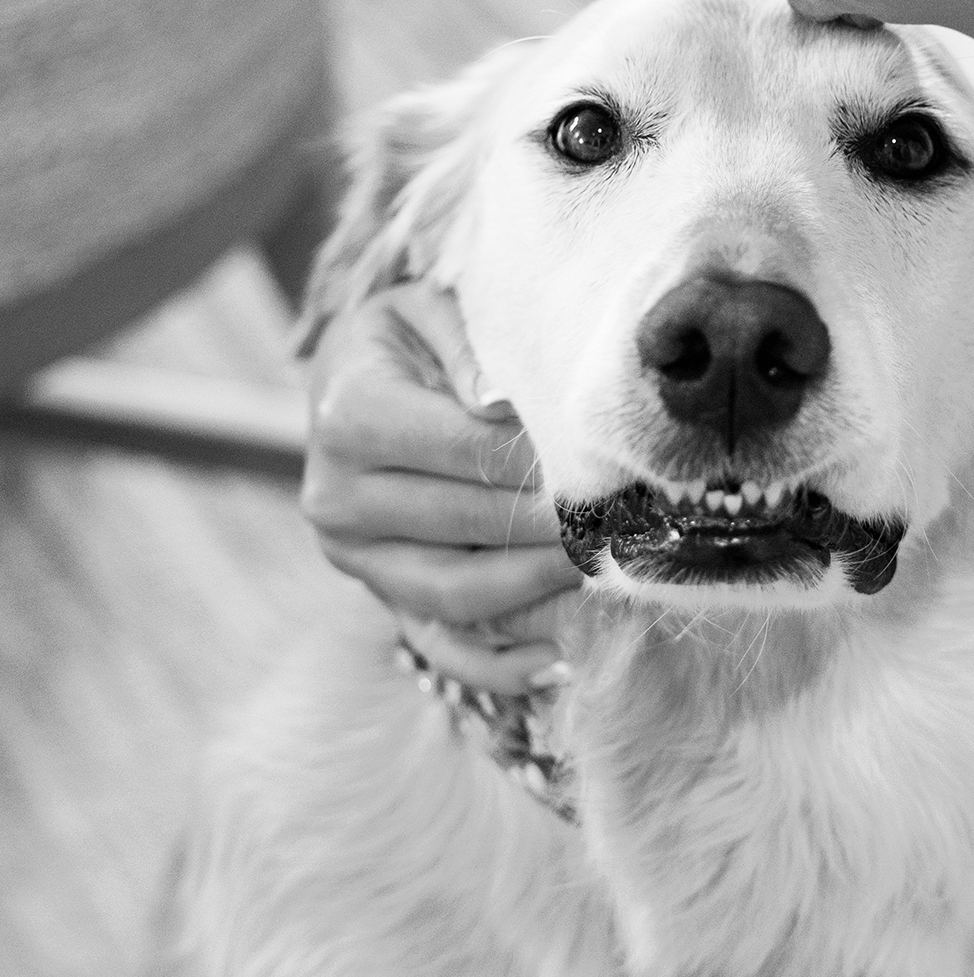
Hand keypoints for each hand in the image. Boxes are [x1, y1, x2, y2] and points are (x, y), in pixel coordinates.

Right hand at [301, 281, 582, 684]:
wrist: (350, 382)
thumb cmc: (407, 340)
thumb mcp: (429, 309)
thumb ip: (469, 349)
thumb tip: (502, 404)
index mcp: (347, 415)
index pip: (466, 448)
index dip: (545, 458)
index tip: (613, 462)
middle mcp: (336, 496)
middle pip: (468, 520)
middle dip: (557, 519)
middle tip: (634, 514)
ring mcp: (354, 557)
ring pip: (457, 591)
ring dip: (541, 581)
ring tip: (609, 561)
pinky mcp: (378, 595)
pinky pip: (440, 645)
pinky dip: (498, 666)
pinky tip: (560, 660)